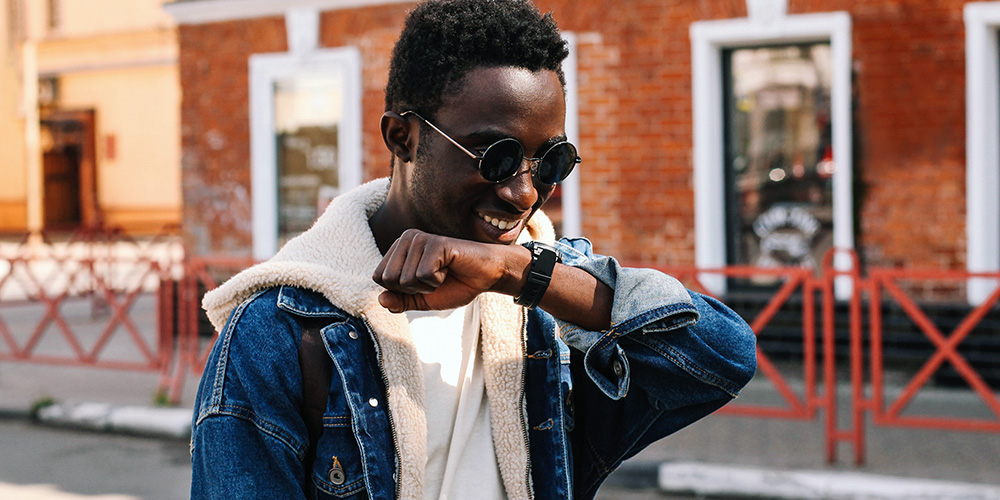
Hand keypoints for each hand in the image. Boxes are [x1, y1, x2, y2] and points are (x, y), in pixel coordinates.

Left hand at [372, 229, 525, 312]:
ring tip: (443, 273)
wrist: (485, 276)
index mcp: (399, 249)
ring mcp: (420, 238)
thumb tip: (381, 300)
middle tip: (434, 279)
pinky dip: (438, 281)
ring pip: (406, 278)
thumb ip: (401, 300)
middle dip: (412, 289)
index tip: (422, 283)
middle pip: (389, 278)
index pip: (379, 277)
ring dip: (427, 286)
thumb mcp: (423, 299)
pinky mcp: (436, 243)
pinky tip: (449, 268)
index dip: (400, 290)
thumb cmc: (456, 284)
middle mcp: (407, 238)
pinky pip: (424, 274)